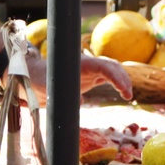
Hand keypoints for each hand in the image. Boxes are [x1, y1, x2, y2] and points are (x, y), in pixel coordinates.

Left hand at [17, 44, 133, 102]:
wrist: (36, 78)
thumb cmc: (41, 81)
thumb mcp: (49, 89)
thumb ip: (63, 94)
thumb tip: (81, 101)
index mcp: (80, 64)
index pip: (103, 66)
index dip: (115, 76)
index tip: (123, 89)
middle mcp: (88, 64)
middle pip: (112, 66)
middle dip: (123, 79)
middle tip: (128, 96)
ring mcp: (91, 69)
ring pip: (113, 70)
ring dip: (123, 80)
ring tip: (128, 95)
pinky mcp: (91, 76)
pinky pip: (109, 76)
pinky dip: (118, 83)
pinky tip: (124, 93)